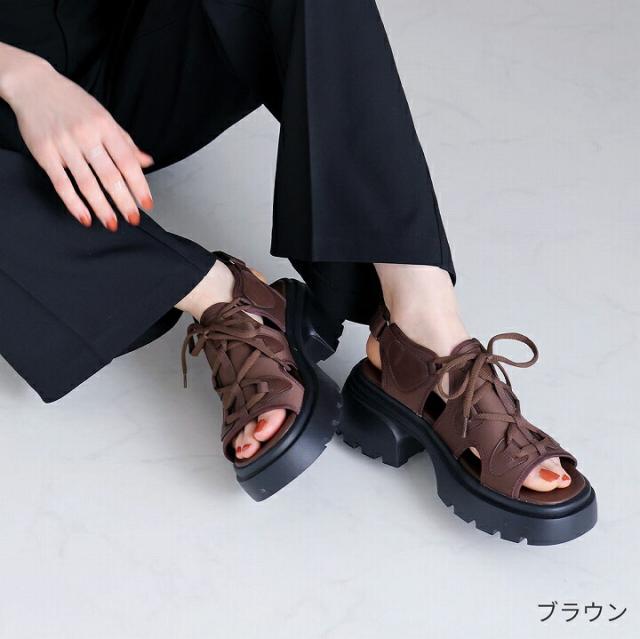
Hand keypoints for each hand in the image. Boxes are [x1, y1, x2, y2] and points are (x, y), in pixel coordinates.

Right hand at [4, 55, 153, 229]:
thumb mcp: (103, 116)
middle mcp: (86, 135)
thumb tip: (147, 162)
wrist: (33, 85)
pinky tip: (85, 217)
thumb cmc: (73, 103)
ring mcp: (64, 145)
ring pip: (87, 183)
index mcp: (105, 126)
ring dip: (101, 208)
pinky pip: (62, 184)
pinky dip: (74, 204)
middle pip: (109, 175)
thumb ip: (125, 142)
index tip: (147, 204)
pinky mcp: (44, 154)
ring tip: (111, 223)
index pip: (127, 161)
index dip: (139, 185)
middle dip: (124, 201)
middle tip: (133, 219)